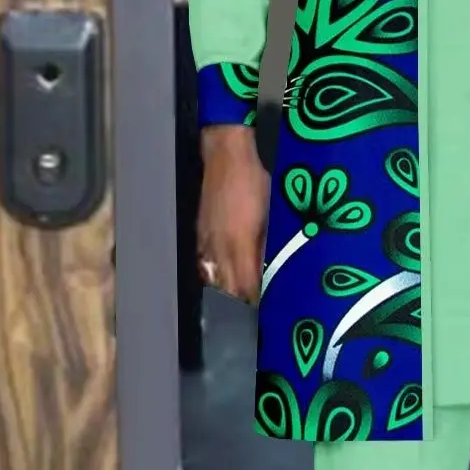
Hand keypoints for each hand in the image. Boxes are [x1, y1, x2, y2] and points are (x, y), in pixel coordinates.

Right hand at [197, 125, 269, 303]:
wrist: (225, 155)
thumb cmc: (254, 181)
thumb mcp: (271, 212)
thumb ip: (267, 244)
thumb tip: (269, 269)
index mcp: (240, 242)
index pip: (245, 283)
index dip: (254, 300)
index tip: (264, 311)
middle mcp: (219, 246)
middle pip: (227, 286)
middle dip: (239, 301)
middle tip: (252, 313)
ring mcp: (205, 240)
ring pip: (213, 277)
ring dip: (225, 291)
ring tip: (237, 304)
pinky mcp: (198, 233)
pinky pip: (204, 263)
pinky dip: (214, 276)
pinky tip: (220, 281)